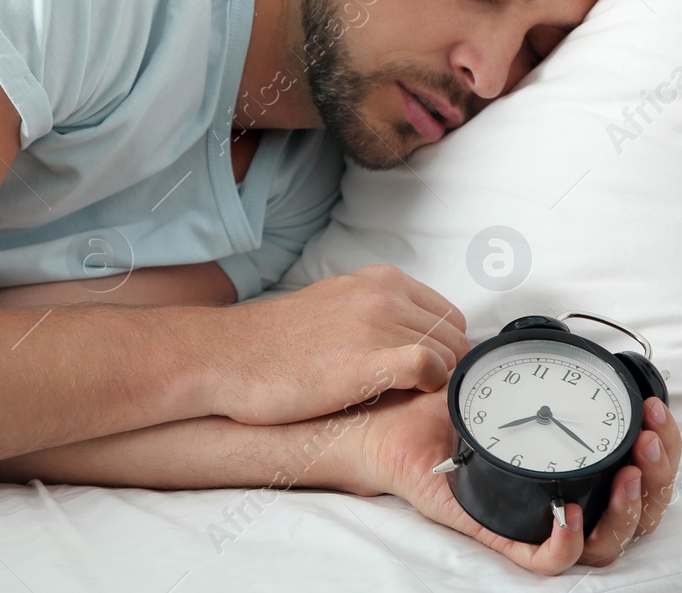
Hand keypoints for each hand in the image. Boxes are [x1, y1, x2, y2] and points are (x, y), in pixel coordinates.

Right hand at [207, 265, 468, 424]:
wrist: (228, 357)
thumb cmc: (276, 344)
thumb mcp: (336, 305)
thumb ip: (377, 313)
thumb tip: (414, 343)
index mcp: (380, 280)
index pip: (448, 316)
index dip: (444, 350)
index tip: (427, 375)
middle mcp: (384, 295)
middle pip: (454, 337)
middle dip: (446, 369)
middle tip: (416, 396)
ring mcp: (377, 326)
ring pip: (449, 354)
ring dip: (437, 384)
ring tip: (403, 401)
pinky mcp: (367, 361)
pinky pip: (432, 369)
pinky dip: (430, 387)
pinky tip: (402, 399)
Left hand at [357, 389, 681, 575]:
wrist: (384, 423)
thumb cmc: (437, 408)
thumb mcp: (502, 380)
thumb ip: (538, 371)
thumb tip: (571, 345)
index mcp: (569, 466)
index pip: (638, 474)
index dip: (662, 451)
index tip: (658, 414)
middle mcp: (560, 496)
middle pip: (635, 510)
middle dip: (660, 475)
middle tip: (650, 438)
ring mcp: (531, 517)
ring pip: (604, 543)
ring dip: (629, 508)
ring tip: (629, 469)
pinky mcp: (496, 529)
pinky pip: (543, 559)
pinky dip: (566, 544)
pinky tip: (574, 512)